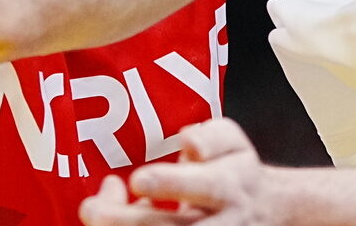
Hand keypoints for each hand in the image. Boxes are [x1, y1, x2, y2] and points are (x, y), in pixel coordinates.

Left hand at [78, 119, 268, 223]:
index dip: (171, 184)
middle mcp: (220, 224)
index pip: (204, 186)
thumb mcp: (232, 142)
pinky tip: (109, 225)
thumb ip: (210, 137)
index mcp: (229, 187)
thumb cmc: (235, 170)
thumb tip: (187, 142)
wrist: (265, 211)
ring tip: (93, 217)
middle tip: (90, 208)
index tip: (137, 179)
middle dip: (127, 221)